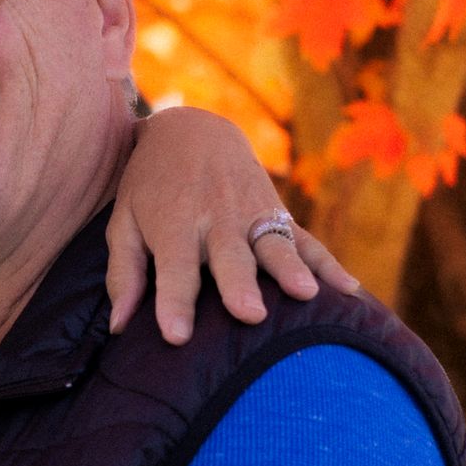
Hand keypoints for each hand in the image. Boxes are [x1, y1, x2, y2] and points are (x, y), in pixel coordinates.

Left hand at [108, 106, 360, 344]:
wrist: (191, 128)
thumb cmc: (149, 186)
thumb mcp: (124, 222)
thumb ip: (123, 274)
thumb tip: (117, 326)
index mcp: (173, 225)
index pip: (173, 269)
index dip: (174, 302)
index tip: (176, 336)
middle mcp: (215, 219)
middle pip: (229, 257)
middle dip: (239, 284)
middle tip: (249, 314)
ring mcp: (251, 214)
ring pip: (274, 244)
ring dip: (289, 269)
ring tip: (305, 294)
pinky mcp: (276, 212)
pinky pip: (306, 239)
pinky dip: (328, 263)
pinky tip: (348, 289)